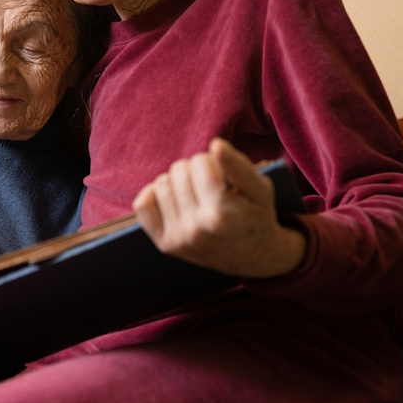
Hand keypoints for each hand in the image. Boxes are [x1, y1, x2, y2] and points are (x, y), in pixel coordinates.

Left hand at [132, 138, 305, 277]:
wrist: (255, 258)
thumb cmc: (258, 216)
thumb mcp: (260, 189)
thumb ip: (239, 165)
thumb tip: (215, 144)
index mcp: (221, 213)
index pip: (199, 163)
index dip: (211, 161)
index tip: (223, 173)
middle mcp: (196, 229)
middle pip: (179, 171)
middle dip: (194, 170)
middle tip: (210, 184)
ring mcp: (178, 239)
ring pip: (161, 184)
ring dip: (177, 181)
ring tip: (196, 192)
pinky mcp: (166, 245)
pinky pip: (142, 206)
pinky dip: (153, 194)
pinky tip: (173, 197)